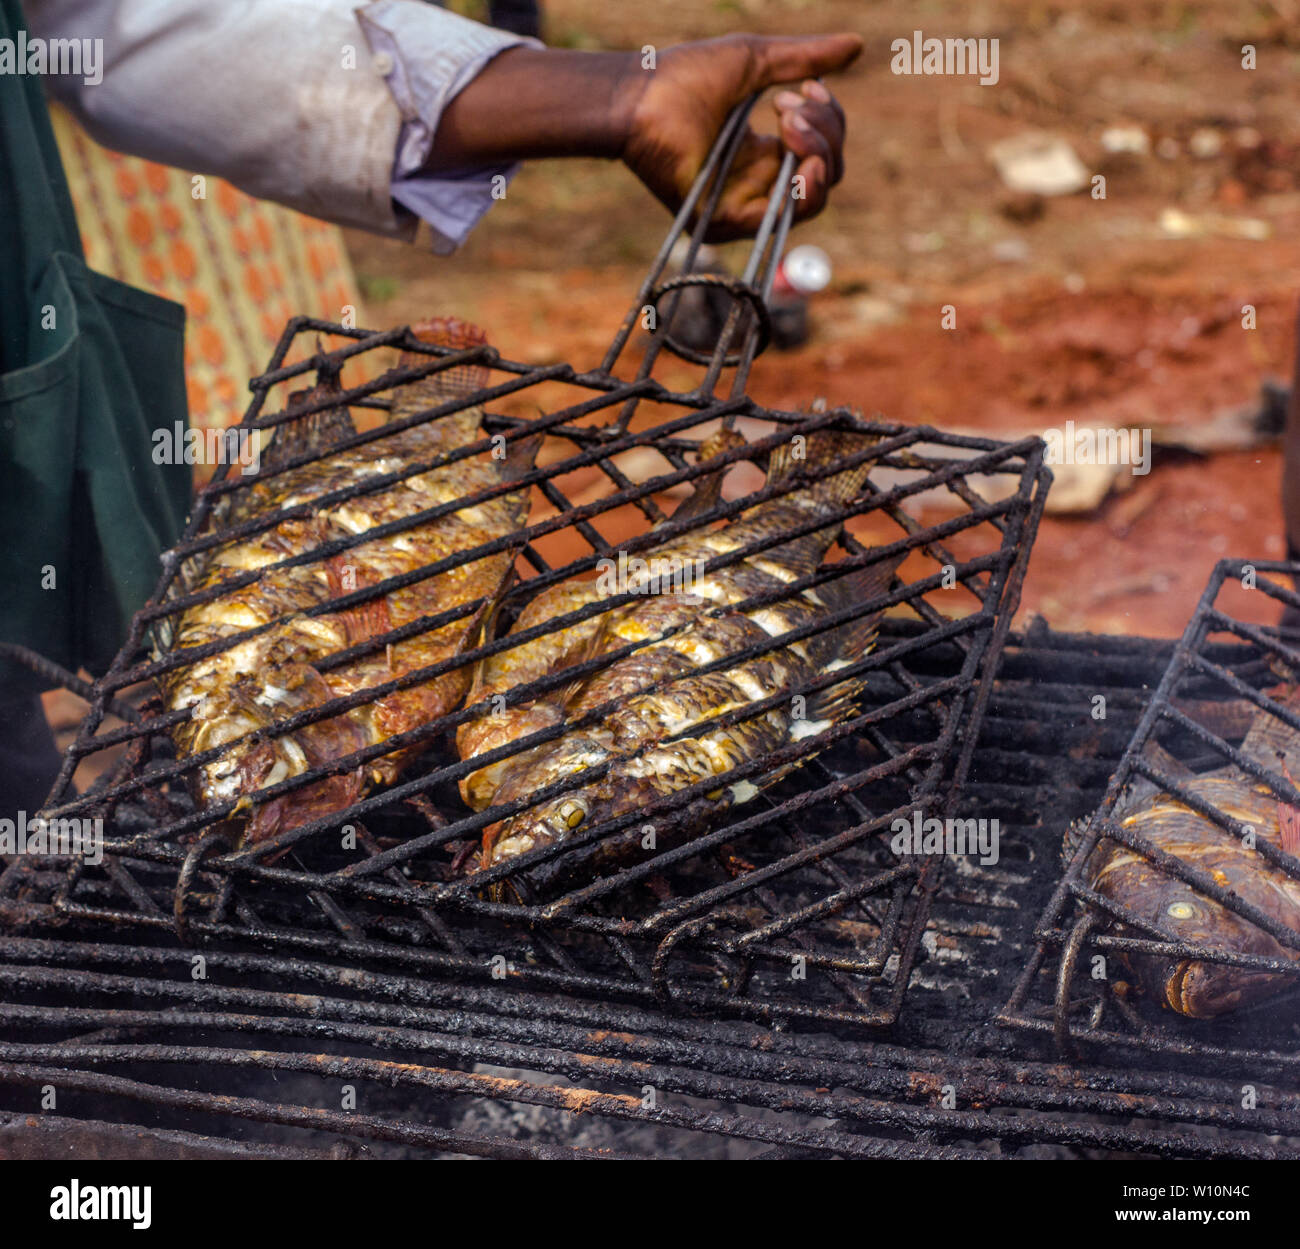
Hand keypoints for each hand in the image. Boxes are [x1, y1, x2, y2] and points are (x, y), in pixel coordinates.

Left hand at [427, 33, 859, 240]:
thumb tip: (857, 46)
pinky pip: (784, 219)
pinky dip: (803, 190)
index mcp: (763, 152)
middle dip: (825, 136)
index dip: (828, 122)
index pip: (819, 151)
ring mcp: (744, 205)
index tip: (807, 89)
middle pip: (824, 175)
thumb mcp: (757, 61)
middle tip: (789, 105)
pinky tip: (800, 160)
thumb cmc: (685, 76)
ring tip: (788, 123)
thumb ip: (805, 60)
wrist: (640, 97)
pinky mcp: (728, 221)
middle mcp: (757, 183)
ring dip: (817, 157)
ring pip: (813, 199)